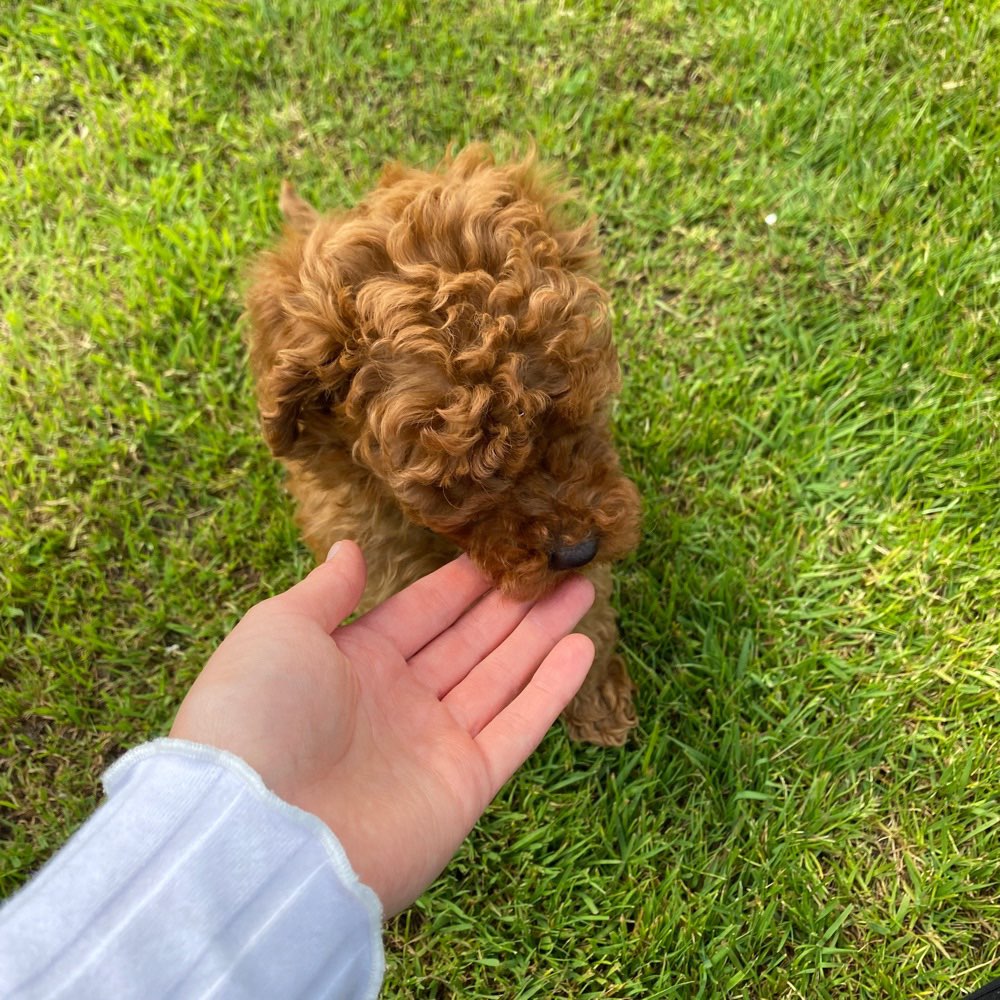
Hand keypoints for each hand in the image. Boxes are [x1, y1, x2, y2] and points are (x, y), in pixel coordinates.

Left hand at [170, 541, 594, 915]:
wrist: (257, 831)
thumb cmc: (257, 714)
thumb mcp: (280, 630)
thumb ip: (325, 591)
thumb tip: (349, 548)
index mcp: (354, 661)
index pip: (423, 610)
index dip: (465, 581)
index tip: (505, 548)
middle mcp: (398, 700)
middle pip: (471, 640)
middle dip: (515, 603)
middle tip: (561, 564)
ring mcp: (433, 744)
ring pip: (502, 676)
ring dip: (543, 634)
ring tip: (585, 590)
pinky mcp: (463, 786)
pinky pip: (516, 728)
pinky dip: (551, 690)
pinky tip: (582, 648)